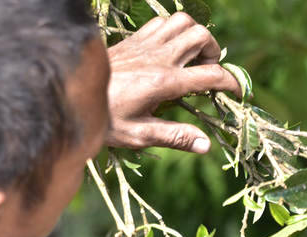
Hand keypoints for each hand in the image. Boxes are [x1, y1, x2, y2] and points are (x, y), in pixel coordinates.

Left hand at [105, 12, 240, 152]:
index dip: (231, 83)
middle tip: (207, 72)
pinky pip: (162, 21)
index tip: (237, 93)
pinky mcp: (134, 39)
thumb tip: (206, 145)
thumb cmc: (104, 120)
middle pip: (201, 37)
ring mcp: (145, 44)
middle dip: (214, 52)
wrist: (69, 98)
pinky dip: (174, 30)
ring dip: (195, 36)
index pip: (210, 75)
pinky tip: (171, 50)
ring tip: (192, 57)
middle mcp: (158, 57)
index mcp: (164, 82)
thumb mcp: (140, 135)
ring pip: (183, 21)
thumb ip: (176, 137)